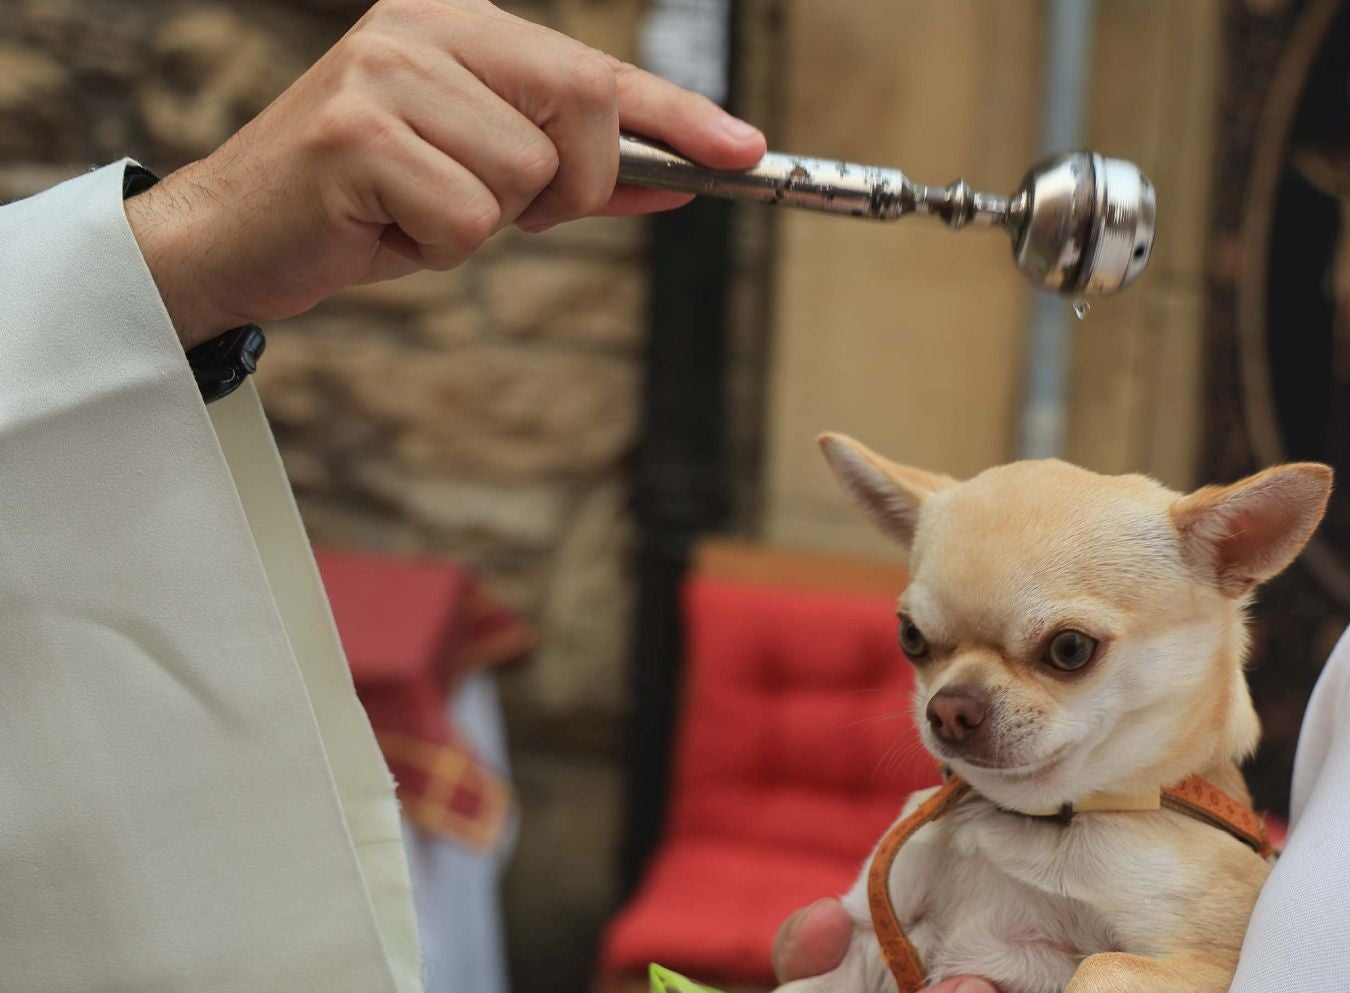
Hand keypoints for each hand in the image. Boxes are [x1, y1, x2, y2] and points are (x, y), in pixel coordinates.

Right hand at [124, 0, 765, 346]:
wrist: (239, 235)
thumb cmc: (368, 205)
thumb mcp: (485, 180)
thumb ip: (580, 176)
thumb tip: (679, 179)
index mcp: (457, 23)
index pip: (596, 69)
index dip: (679, 112)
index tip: (746, 150)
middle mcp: (423, 29)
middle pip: (582, 110)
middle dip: (570, 184)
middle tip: (500, 205)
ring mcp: (384, 74)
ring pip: (526, 177)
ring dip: (486, 225)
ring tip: (416, 212)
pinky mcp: (355, 135)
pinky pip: (470, 220)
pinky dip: (439, 249)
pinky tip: (384, 228)